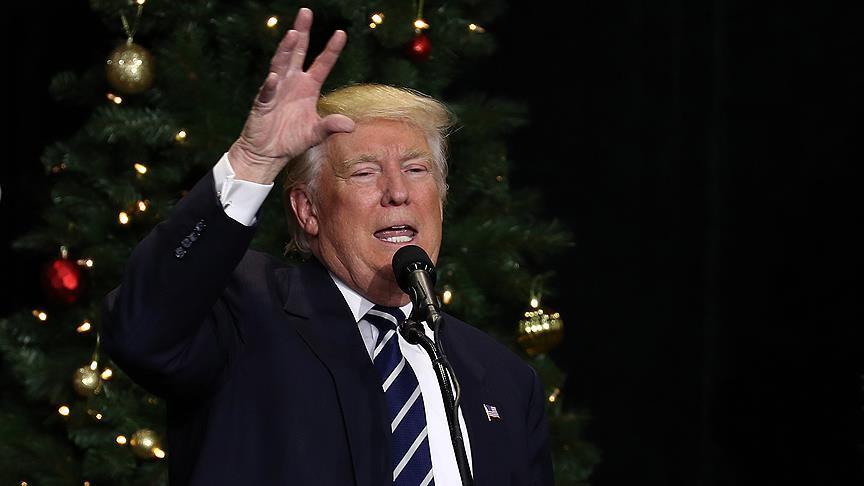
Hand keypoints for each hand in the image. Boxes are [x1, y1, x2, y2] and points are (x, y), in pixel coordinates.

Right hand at [228, 8, 354, 183]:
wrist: (268, 153)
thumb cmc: (291, 140)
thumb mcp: (316, 133)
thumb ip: (331, 126)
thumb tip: (351, 126)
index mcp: (308, 87)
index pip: (322, 63)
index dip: (331, 49)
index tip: (341, 33)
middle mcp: (292, 83)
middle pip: (297, 52)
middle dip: (301, 32)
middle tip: (306, 13)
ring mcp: (276, 90)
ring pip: (281, 64)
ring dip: (286, 50)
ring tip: (292, 35)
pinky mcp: (263, 103)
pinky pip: (267, 91)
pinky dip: (271, 85)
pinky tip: (275, 77)